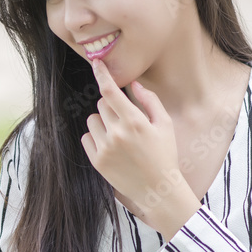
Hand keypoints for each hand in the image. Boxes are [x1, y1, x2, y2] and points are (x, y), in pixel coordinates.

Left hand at [81, 59, 198, 237]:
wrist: (158, 189)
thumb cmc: (165, 154)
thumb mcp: (165, 125)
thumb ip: (149, 101)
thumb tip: (133, 84)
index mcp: (135, 122)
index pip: (110, 91)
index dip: (101, 74)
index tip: (95, 62)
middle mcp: (117, 133)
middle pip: (101, 105)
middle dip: (111, 108)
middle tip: (126, 121)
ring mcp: (105, 148)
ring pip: (92, 120)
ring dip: (102, 122)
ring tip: (118, 135)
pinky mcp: (97, 161)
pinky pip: (87, 137)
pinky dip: (96, 138)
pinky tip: (111, 146)